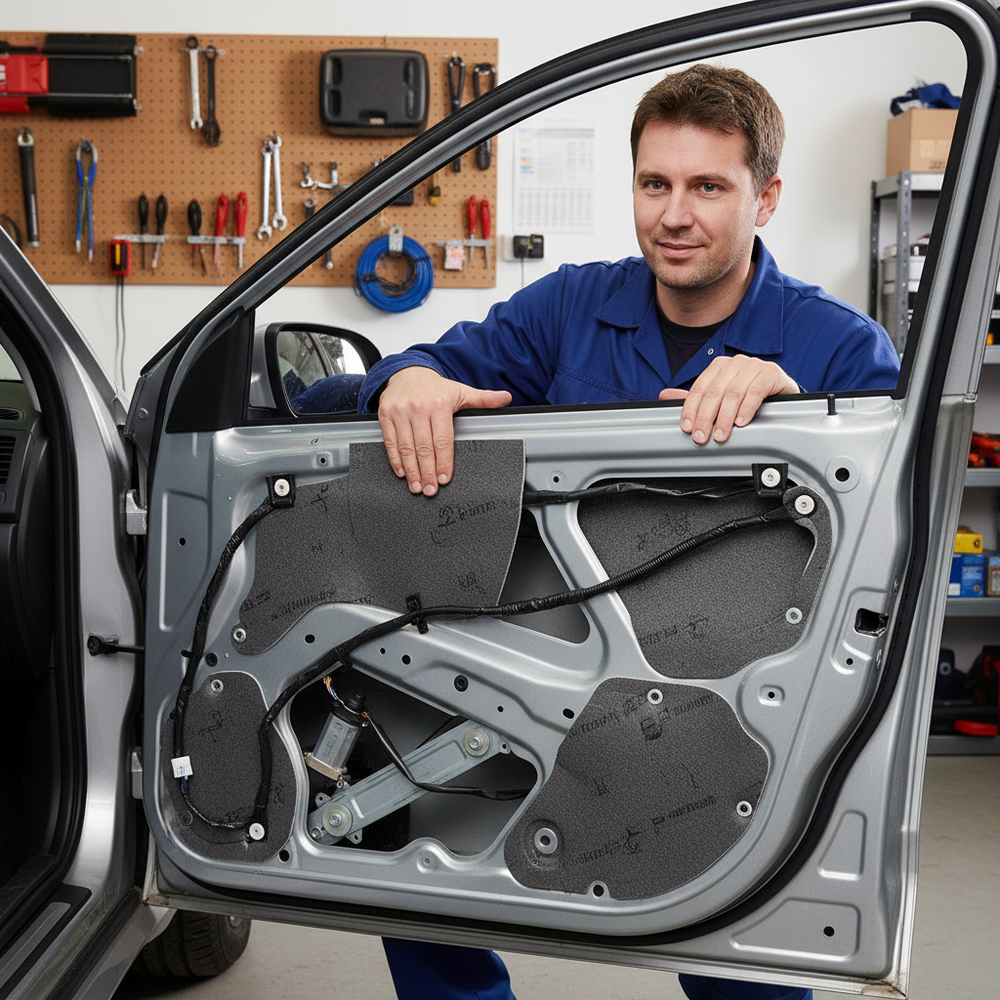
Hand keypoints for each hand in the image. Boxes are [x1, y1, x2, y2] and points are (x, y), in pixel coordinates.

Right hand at [378, 366, 511, 494]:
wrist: (407, 371)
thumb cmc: (435, 387)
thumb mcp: (461, 391)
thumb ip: (484, 399)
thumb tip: (506, 398)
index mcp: (440, 404)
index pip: (442, 440)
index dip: (443, 461)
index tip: (444, 478)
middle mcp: (419, 408)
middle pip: (423, 447)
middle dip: (427, 472)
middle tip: (430, 490)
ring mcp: (400, 411)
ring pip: (406, 447)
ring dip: (411, 470)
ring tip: (417, 486)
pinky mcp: (385, 414)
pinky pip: (390, 441)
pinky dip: (395, 459)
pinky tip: (402, 472)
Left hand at [658, 355, 797, 443]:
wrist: (781, 389)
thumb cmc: (749, 393)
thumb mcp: (721, 396)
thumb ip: (696, 398)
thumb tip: (665, 395)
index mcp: (719, 366)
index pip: (700, 388)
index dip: (691, 409)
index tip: (687, 427)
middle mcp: (735, 363)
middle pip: (715, 392)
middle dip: (706, 417)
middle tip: (702, 436)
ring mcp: (753, 366)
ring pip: (733, 393)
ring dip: (725, 417)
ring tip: (720, 434)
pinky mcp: (771, 373)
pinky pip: (755, 391)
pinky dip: (746, 409)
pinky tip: (741, 422)